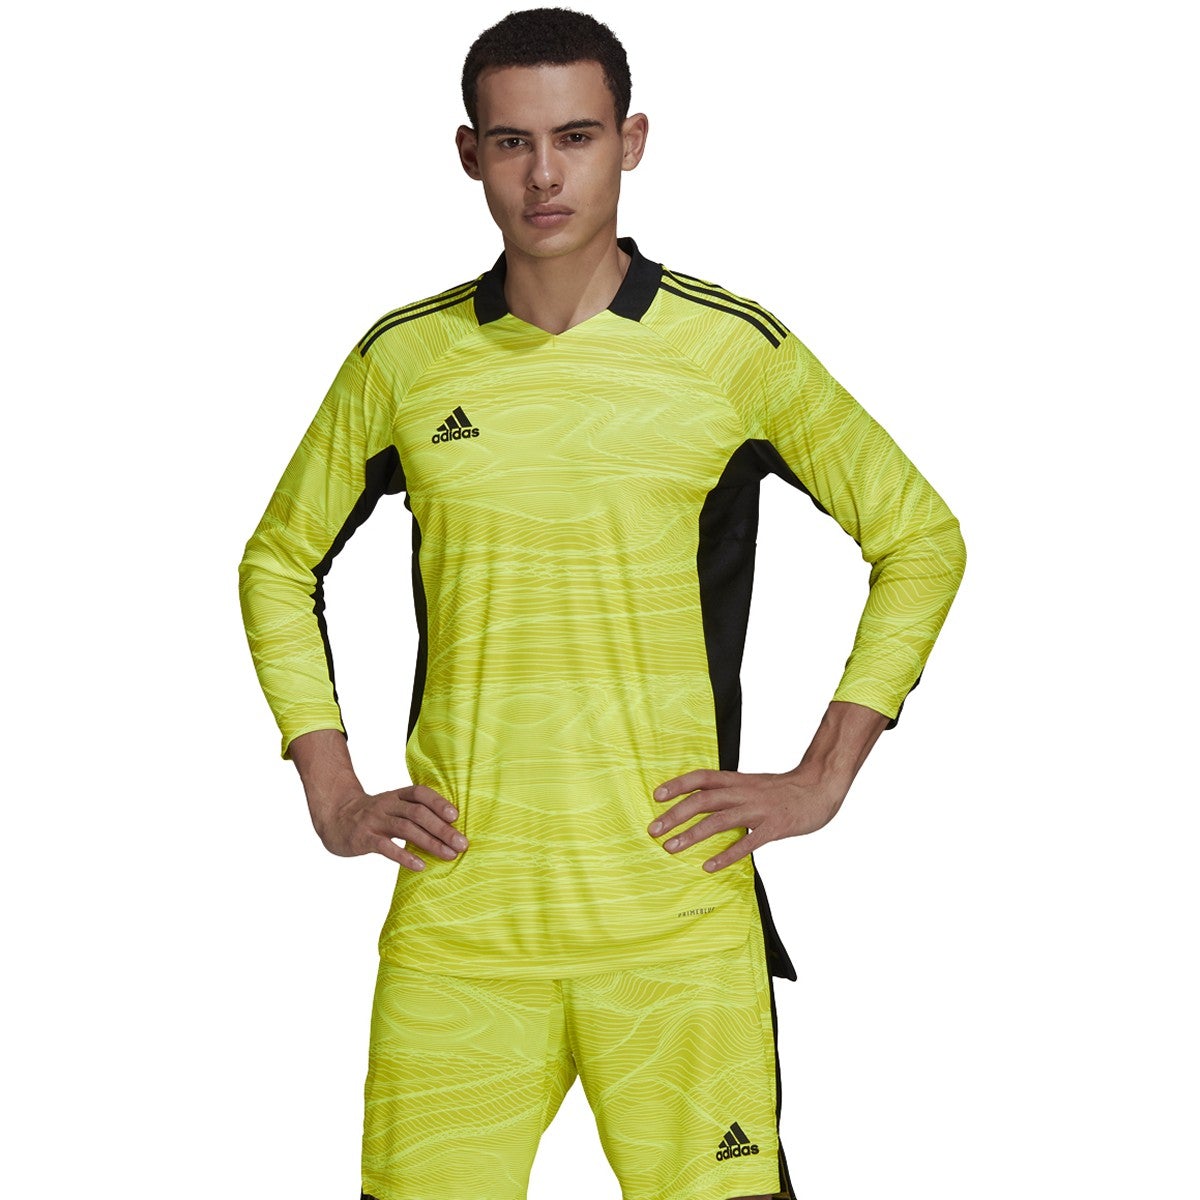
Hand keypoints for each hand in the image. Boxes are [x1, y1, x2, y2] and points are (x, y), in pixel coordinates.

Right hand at [309, 784, 467, 871]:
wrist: (334, 818)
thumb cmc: (372, 815)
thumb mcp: (392, 807)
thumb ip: (414, 813)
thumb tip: (450, 827)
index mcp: (396, 796)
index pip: (420, 793)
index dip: (438, 803)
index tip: (456, 816)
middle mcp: (387, 805)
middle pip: (418, 813)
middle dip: (442, 828)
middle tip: (462, 843)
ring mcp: (375, 821)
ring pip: (406, 829)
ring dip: (430, 842)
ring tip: (449, 855)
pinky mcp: (364, 838)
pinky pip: (386, 847)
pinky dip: (404, 856)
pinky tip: (420, 866)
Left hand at [647, 767, 847, 872]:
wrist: (820, 788)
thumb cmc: (783, 790)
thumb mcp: (753, 784)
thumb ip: (730, 792)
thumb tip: (702, 803)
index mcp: (738, 780)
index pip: (702, 778)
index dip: (678, 785)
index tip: (656, 796)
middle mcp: (744, 792)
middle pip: (704, 800)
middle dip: (676, 814)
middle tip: (654, 830)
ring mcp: (759, 810)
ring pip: (720, 820)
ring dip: (693, 835)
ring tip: (671, 848)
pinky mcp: (775, 827)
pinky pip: (747, 842)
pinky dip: (726, 854)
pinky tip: (709, 866)